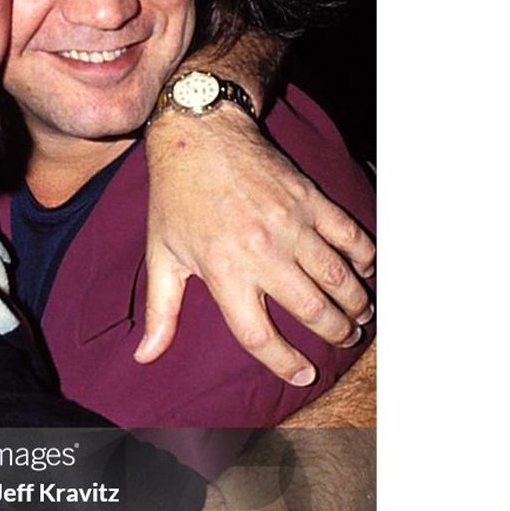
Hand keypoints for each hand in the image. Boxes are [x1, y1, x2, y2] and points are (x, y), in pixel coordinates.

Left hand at [138, 109, 374, 382]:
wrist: (199, 135)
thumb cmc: (176, 200)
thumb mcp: (161, 256)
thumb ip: (160, 312)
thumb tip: (144, 357)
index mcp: (223, 272)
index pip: (260, 335)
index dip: (285, 363)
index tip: (303, 375)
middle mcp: (261, 252)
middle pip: (312, 311)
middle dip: (334, 334)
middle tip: (343, 341)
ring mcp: (291, 224)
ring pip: (338, 278)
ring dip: (355, 303)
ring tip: (358, 318)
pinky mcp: (310, 199)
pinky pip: (350, 236)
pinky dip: (364, 258)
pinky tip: (365, 273)